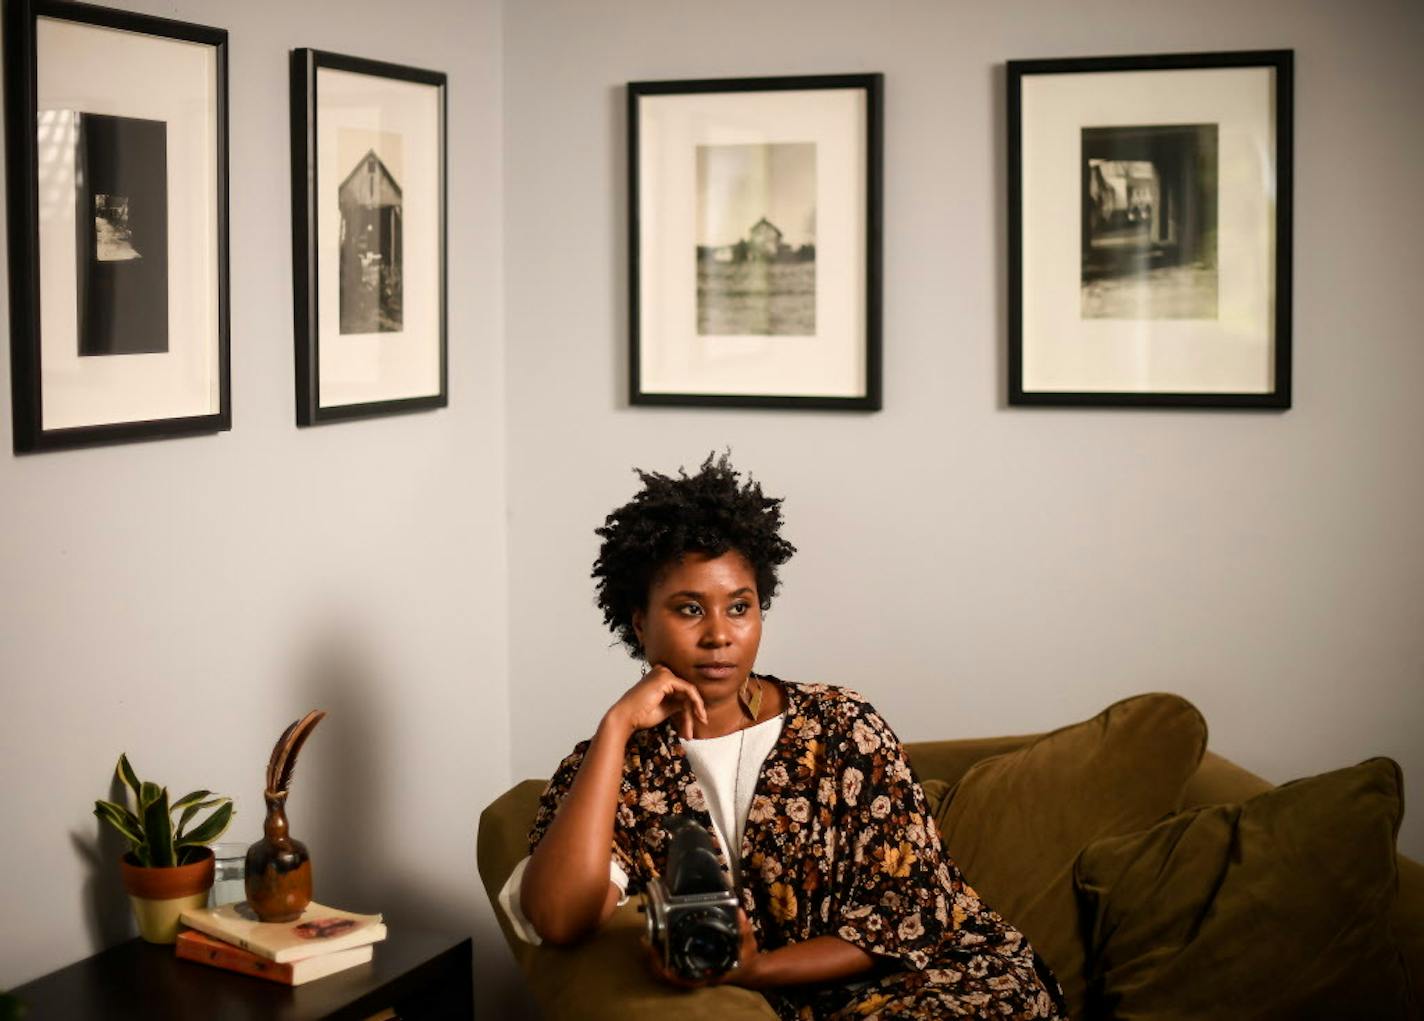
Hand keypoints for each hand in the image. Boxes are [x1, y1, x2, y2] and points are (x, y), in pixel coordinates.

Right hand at [606, 665, 707, 739]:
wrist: (626, 718)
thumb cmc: (641, 715)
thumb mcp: (665, 708)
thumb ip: (678, 703)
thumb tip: (693, 705)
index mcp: (660, 677)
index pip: (681, 690)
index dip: (691, 706)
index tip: (698, 721)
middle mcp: (662, 671)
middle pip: (686, 691)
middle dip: (694, 710)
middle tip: (699, 725)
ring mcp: (664, 673)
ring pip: (689, 692)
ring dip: (694, 711)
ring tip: (691, 731)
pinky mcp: (666, 678)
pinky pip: (688, 690)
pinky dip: (695, 703)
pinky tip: (697, 716)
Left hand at [641, 909, 760, 989]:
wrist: (749, 969)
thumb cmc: (746, 957)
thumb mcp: (747, 940)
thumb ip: (742, 926)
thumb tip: (737, 910)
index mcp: (710, 974)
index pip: (684, 979)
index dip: (669, 972)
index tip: (658, 958)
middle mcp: (699, 976)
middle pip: (670, 977)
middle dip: (655, 962)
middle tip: (647, 943)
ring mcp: (694, 973)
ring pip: (668, 973)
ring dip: (655, 961)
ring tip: (648, 943)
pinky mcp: (692, 967)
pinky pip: (672, 966)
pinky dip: (662, 958)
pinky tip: (657, 946)